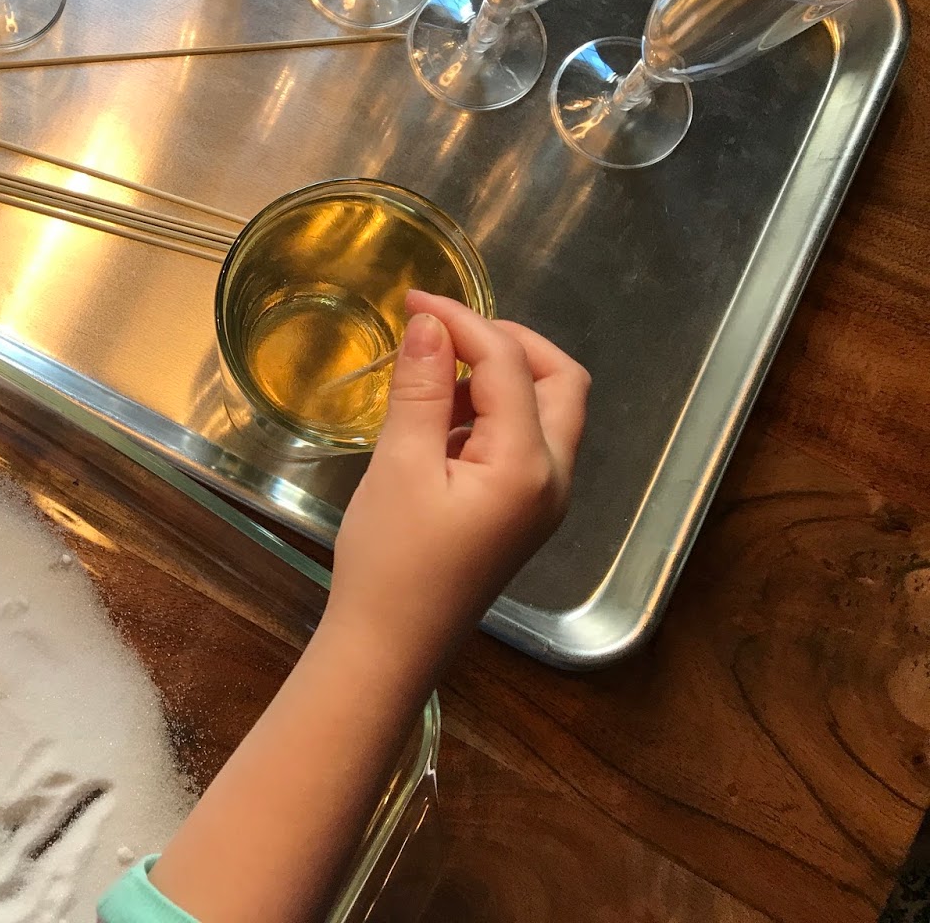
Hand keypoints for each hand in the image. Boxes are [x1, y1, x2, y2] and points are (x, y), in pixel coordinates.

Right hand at [330, 291, 589, 647]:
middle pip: (560, 381)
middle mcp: (553, 479)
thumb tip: (430, 323)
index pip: (509, 365)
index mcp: (529, 464)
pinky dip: (490, 413)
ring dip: (499, 378)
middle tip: (447, 330)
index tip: (413, 301)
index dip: (464, 322)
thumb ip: (421, 390)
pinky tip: (437, 422)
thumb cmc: (391, 561)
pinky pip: (525, 443)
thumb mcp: (399, 466)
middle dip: (508, 343)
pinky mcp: (521, 515)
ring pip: (547, 411)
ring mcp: (543, 501)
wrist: (389, 648)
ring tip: (430, 377)